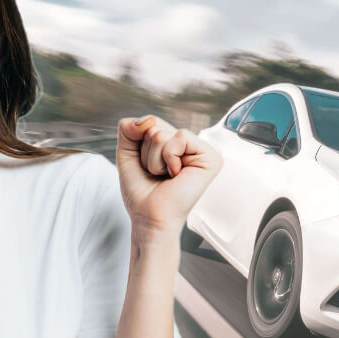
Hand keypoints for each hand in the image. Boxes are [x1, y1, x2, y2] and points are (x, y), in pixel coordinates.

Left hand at [115, 115, 222, 236]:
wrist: (149, 217)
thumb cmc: (142, 192)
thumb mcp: (127, 153)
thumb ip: (128, 128)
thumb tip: (147, 120)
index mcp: (176, 143)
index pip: (150, 122)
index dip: (139, 144)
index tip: (149, 168)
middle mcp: (191, 145)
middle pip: (155, 125)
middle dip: (146, 152)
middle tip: (158, 174)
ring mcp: (203, 150)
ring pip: (163, 133)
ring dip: (154, 159)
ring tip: (166, 176)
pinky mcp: (211, 157)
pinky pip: (180, 137)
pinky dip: (169, 157)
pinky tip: (176, 174)